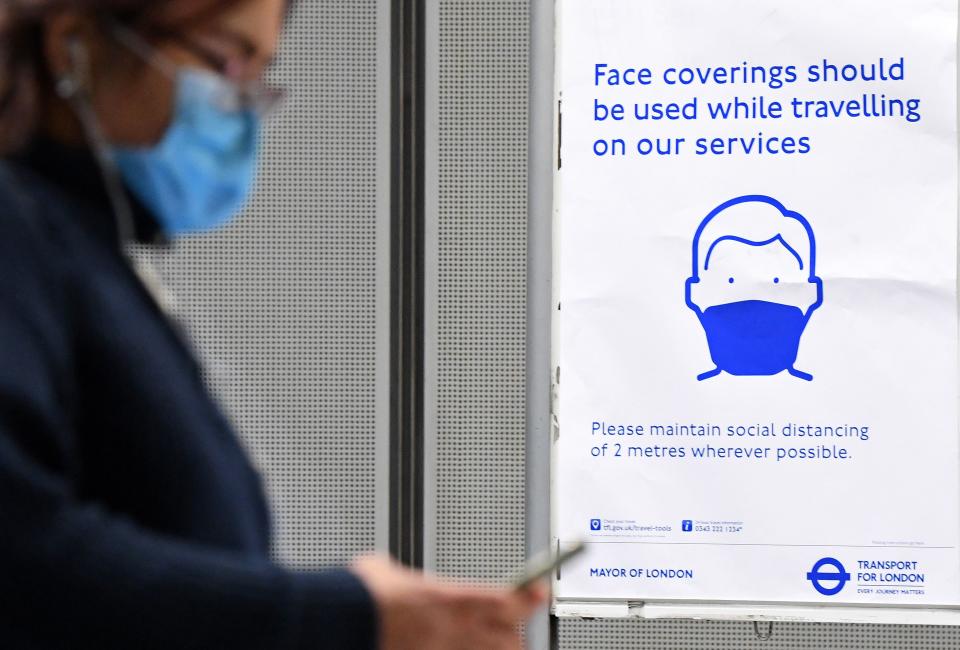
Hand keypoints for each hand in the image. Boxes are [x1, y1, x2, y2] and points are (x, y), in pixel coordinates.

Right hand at [350, 554, 547, 649]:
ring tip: (498, 643)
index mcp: (452, 599)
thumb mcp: (387, 571)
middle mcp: (455, 631)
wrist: (342, 623)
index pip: (508, 600)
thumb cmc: (363, 595)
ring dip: (495, 649)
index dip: (528, 598)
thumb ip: (404, 578)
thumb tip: (394, 576)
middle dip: (513, 635)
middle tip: (513, 628)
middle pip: (509, 640)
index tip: (539, 592)